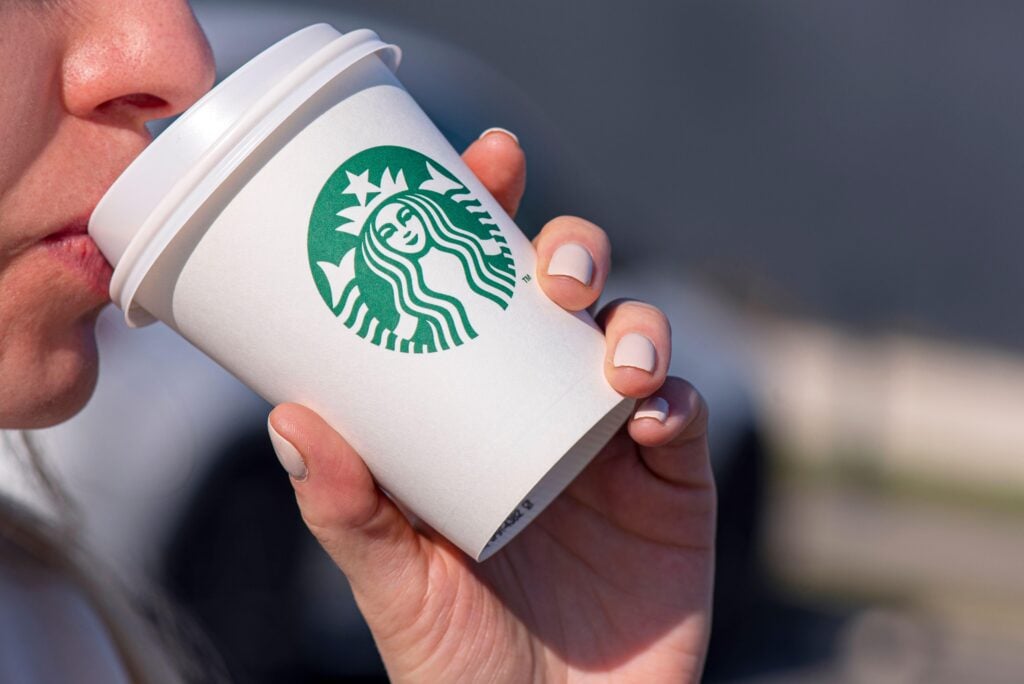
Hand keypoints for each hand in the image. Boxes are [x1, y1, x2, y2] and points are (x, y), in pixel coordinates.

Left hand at [268, 130, 714, 682]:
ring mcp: (613, 444)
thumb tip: (290, 417)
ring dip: (632, 322)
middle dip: (572, 251)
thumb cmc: (461, 665)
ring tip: (610, 353)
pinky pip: (684, 417)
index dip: (489, 217)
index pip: (480, 291)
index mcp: (474, 408)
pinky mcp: (676, 486)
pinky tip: (649, 408)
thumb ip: (349, 510)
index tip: (487, 160)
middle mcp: (543, 407)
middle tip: (553, 268)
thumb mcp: (394, 583)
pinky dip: (674, 397)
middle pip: (570, 295)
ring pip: (637, 336)